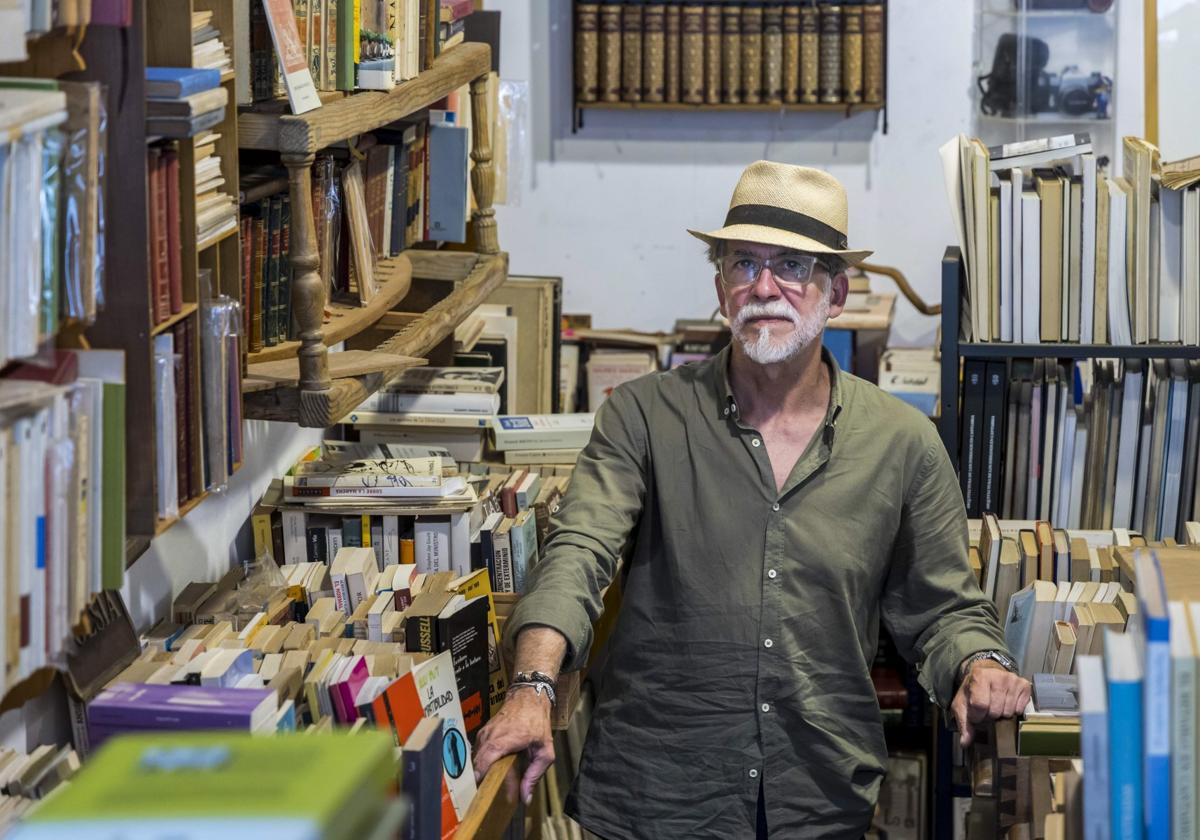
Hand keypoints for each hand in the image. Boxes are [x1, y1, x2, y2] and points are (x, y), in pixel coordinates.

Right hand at [472, 687, 554, 804]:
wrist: (528, 697)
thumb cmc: (537, 722)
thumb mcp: (544, 751)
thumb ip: (534, 775)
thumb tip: (525, 797)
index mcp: (503, 741)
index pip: (483, 763)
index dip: (481, 779)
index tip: (485, 794)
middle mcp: (489, 737)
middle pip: (477, 765)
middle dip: (482, 781)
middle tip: (491, 794)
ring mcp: (483, 734)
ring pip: (476, 759)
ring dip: (483, 772)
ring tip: (492, 782)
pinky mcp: (482, 734)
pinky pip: (478, 753)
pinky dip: (483, 763)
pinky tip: (493, 768)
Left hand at [950, 660, 1030, 747]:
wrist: (985, 674)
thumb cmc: (973, 690)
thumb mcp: (962, 704)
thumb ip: (963, 723)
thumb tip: (965, 742)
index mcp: (979, 676)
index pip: (980, 705)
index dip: (977, 715)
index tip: (975, 713)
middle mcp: (998, 675)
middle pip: (996, 710)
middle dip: (990, 715)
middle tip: (987, 708)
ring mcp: (1013, 679)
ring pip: (1009, 711)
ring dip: (1002, 713)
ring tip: (996, 705)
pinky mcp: (1024, 684)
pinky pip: (1020, 709)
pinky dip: (1013, 710)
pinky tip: (1007, 703)